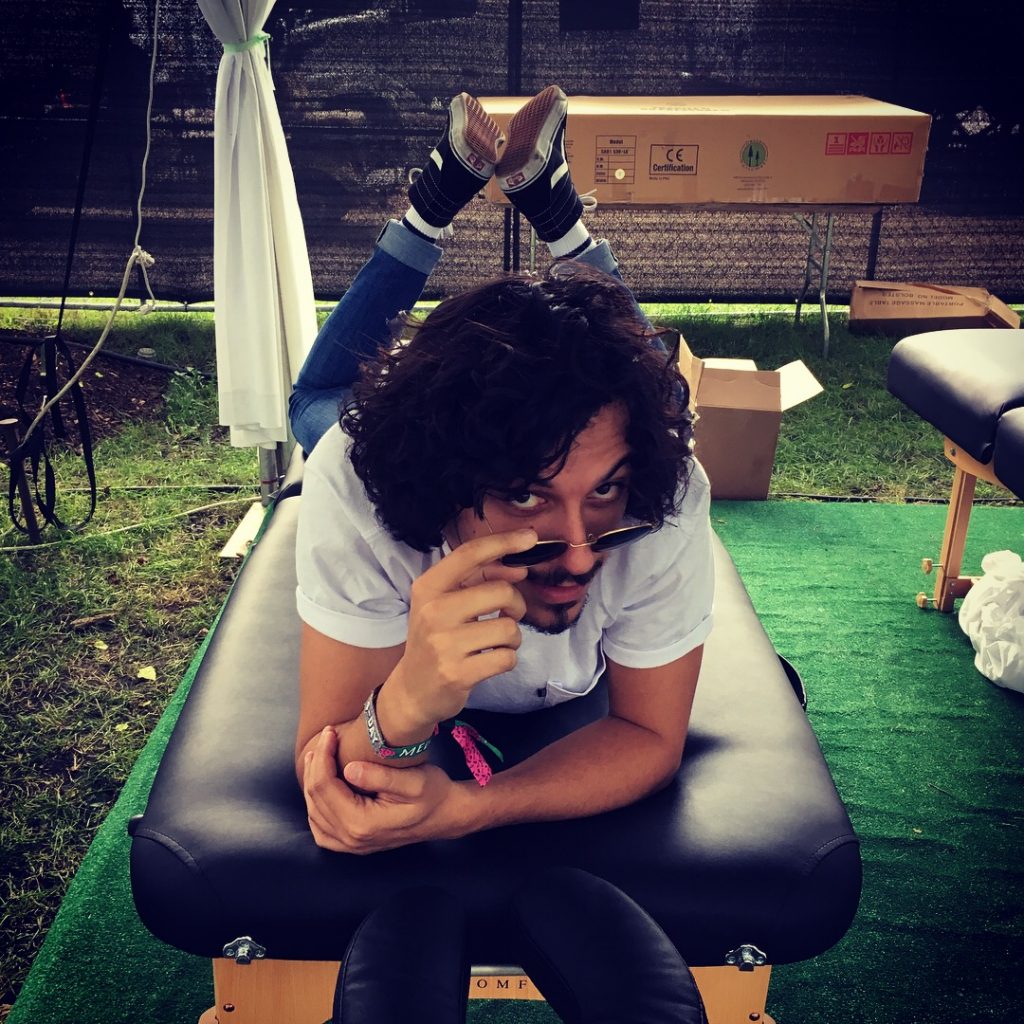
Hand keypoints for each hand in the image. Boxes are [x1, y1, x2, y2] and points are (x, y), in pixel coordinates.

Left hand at [303, 726, 464, 853]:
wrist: (446, 815)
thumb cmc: (433, 794)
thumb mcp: (413, 781)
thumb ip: (380, 777)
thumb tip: (348, 769)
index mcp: (362, 823)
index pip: (325, 787)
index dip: (323, 756)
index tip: (330, 733)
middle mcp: (352, 839)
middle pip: (316, 799)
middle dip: (316, 764)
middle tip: (325, 739)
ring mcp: (352, 845)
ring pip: (315, 814)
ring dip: (313, 783)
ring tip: (319, 756)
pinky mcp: (354, 844)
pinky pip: (322, 830)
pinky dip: (316, 807)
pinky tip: (322, 789)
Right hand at [386, 527, 536, 727]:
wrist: (412, 690)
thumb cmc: (436, 640)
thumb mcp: (445, 604)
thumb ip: (478, 581)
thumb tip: (519, 569)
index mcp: (428, 587)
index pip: (470, 554)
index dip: (503, 542)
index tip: (530, 537)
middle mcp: (433, 611)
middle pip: (501, 592)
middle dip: (516, 604)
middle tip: (508, 616)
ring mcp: (444, 644)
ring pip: (509, 628)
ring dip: (512, 637)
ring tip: (495, 643)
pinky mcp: (457, 673)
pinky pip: (506, 658)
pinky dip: (506, 659)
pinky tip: (489, 661)